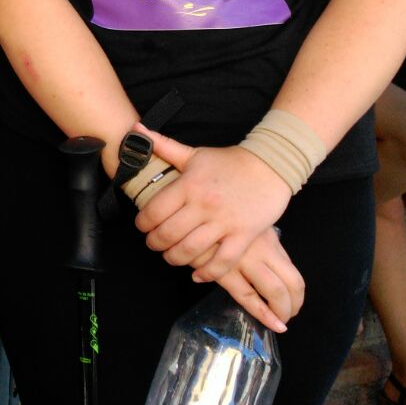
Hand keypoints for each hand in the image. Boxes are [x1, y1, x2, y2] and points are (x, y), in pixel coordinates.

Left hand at [134, 130, 291, 280]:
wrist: (270, 166)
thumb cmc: (228, 161)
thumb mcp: (194, 153)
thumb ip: (163, 145)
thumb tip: (135, 129)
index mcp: (188, 185)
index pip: (154, 210)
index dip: (143, 223)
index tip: (142, 227)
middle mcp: (203, 205)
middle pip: (169, 234)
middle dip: (155, 244)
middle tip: (153, 245)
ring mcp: (224, 221)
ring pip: (192, 250)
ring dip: (176, 258)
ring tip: (171, 257)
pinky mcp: (244, 234)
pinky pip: (223, 260)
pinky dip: (208, 272)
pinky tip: (198, 274)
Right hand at [212, 227, 304, 331]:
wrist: (186, 212)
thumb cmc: (214, 221)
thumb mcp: (243, 226)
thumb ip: (256, 243)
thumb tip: (267, 263)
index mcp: (268, 240)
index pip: (293, 271)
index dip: (297, 294)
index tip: (293, 304)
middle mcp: (262, 250)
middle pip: (292, 282)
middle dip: (293, 305)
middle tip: (287, 317)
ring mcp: (244, 259)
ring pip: (276, 291)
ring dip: (280, 311)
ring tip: (278, 323)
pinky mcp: (224, 268)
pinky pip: (247, 295)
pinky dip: (261, 312)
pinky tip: (269, 323)